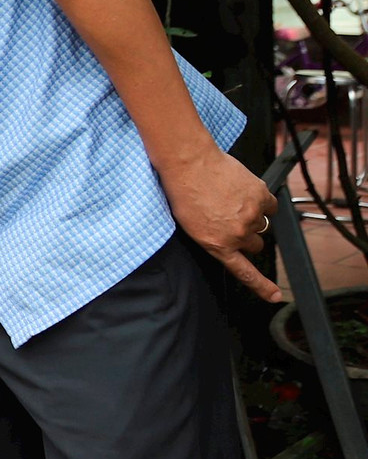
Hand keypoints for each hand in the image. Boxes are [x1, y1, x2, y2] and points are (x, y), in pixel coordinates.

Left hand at [159, 146, 281, 302]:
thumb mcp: (189, 224)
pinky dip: (261, 201)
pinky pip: (271, 206)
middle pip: (255, 245)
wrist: (188, 162)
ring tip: (232, 200)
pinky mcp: (261, 197)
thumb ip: (213, 237)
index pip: (244, 272)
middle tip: (230, 218)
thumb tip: (228, 240)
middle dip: (246, 236)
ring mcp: (251, 217)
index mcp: (216, 244)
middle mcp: (237, 235)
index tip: (275, 296)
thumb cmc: (182, 190)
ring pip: (262, 226)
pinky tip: (244, 191)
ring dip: (252, 217)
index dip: (262, 286)